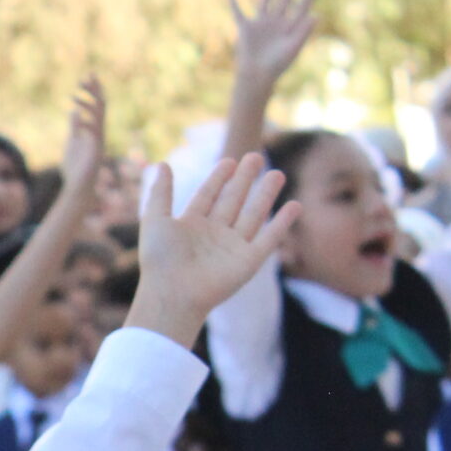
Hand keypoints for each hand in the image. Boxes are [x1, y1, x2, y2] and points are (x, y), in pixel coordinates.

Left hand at [57, 74, 107, 192]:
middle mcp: (99, 132)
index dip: (93, 91)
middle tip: (87, 75)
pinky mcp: (95, 150)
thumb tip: (74, 111)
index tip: (85, 78)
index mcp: (93, 130)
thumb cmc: (75, 168)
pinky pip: (93, 131)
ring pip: (99, 116)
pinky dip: (85, 120)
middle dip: (95, 90)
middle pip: (101, 106)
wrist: (77, 188)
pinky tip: (75, 112)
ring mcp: (98, 141)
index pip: (97, 106)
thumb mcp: (72, 142)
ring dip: (87, 103)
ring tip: (74, 95)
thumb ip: (75, 127)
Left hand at [124, 154, 295, 347]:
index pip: (208, 196)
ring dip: (266, 195)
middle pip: (233, 201)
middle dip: (245, 179)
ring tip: (278, 174)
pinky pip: (269, 239)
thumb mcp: (156, 219)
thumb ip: (160, 192)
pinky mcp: (248, 262)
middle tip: (256, 156)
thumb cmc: (160, 259)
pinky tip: (295, 205)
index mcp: (191, 226)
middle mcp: (213, 236)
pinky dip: (282, 223)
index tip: (229, 160)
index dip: (218, 179)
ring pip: (253, 215)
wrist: (173, 293)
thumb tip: (161, 164)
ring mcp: (232, 248)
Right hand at [229, 0, 318, 84]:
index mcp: (288, 28)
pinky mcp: (246, 28)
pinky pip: (238, 12)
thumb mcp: (292, 48)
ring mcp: (260, 24)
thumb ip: (303, 32)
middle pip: (284, 0)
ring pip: (265, 2)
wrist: (256, 75)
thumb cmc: (276, 65)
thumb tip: (315, 15)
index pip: (300, 7)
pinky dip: (233, 2)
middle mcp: (276, 23)